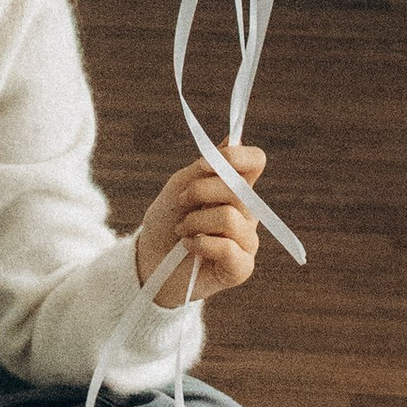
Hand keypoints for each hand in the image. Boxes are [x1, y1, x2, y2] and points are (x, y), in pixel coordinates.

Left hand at [133, 143, 265, 309]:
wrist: (151, 259)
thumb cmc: (167, 220)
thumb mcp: (179, 187)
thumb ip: (204, 169)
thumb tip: (232, 139)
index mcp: (235, 187)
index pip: (255, 161)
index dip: (234, 157)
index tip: (202, 165)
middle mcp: (247, 211)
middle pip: (237, 188)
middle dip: (199, 192)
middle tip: (182, 202)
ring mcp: (247, 240)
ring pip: (229, 218)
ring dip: (195, 222)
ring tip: (183, 230)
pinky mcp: (241, 267)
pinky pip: (228, 248)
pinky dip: (199, 244)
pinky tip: (190, 246)